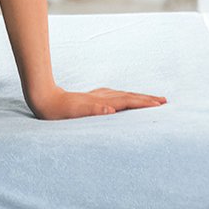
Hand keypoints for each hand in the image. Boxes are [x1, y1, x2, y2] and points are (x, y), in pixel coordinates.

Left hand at [28, 87, 166, 119]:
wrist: (45, 99)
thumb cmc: (60, 111)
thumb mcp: (75, 113)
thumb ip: (94, 110)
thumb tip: (110, 109)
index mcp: (102, 101)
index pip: (129, 101)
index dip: (144, 103)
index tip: (160, 104)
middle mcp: (103, 96)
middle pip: (130, 96)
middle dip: (147, 99)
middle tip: (164, 101)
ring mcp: (98, 95)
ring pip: (124, 95)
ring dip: (138, 97)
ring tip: (151, 100)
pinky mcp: (93, 97)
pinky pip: (116, 96)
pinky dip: (126, 98)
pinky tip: (125, 99)